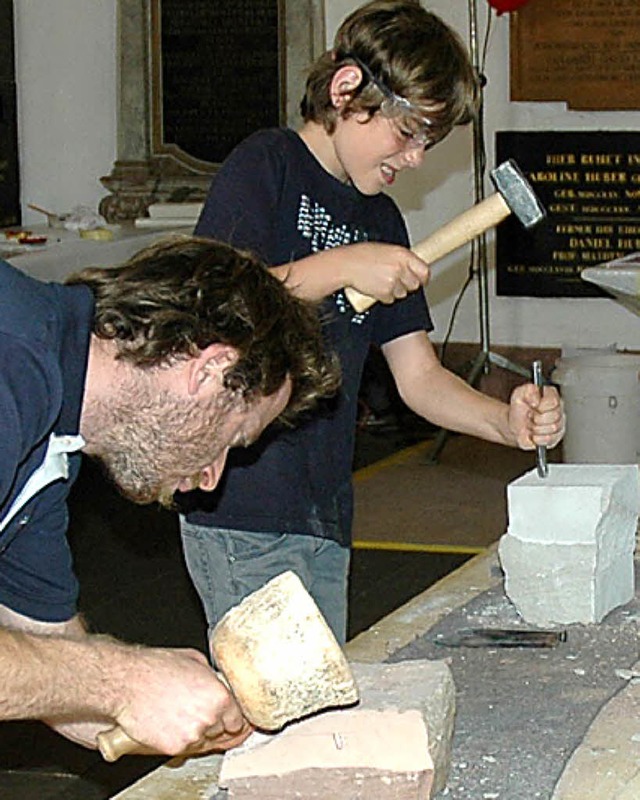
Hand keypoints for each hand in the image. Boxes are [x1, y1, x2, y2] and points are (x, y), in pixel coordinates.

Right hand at [111, 645, 251, 755]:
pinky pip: (186, 748)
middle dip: (216, 723)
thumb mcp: (195, 660)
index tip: (230, 719)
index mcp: (219, 696)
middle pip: (223, 731)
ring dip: (199, 733)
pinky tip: (173, 724)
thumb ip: (212, 677)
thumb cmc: (157, 668)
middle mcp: (210, 718)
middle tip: (201, 713)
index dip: (233, 718)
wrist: (127, 683)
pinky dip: (181, 739)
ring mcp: (192, 736)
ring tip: (184, 716)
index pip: (238, 719)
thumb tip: (218, 682)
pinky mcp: (174, 747)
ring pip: (205, 742)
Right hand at [345, 242, 429, 303]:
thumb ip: (400, 258)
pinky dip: (384, 296)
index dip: (423, 278)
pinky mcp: (385, 292)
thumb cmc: (361, 255)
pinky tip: (375, 286)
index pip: (424, 270)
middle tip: (395, 281)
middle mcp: (400, 267)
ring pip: (402, 294)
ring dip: (394, 291)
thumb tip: (411, 267)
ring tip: (381, 281)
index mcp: (402, 254)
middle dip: (406, 285)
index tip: (421, 280)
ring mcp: (393, 281)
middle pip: (414, 285)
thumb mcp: (385, 250)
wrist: (346, 265)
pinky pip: (390, 299)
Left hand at [508, 383, 564, 450]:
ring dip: (537, 428)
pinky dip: (538, 438)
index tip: (533, 407)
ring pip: (553, 428)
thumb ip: (529, 392)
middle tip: (530, 417)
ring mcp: (559, 423)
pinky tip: (533, 435)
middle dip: (538, 418)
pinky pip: (550, 439)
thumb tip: (536, 400)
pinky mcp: (556, 437)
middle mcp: (558, 409)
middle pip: (555, 415)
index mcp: (551, 395)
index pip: (553, 401)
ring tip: (531, 425)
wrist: (514, 425)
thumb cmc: (519, 408)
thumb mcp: (519, 394)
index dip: (541, 406)